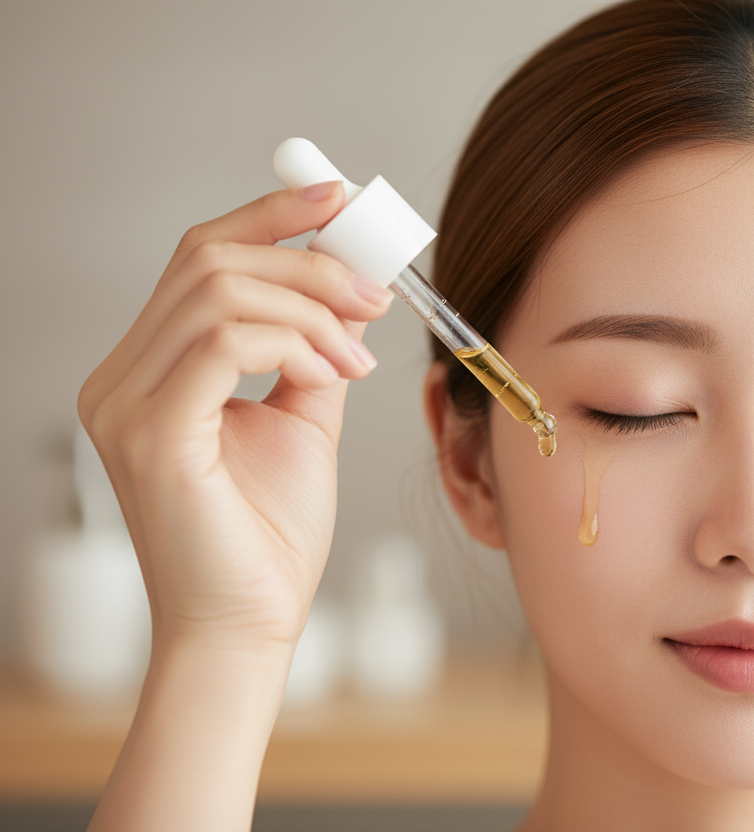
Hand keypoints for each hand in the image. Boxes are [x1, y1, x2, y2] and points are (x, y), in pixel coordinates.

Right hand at [78, 182, 392, 651]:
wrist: (249, 626)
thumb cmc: (271, 536)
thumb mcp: (304, 419)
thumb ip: (314, 350)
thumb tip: (346, 290)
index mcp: (151, 368)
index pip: (201, 258)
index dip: (271, 215)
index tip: (341, 200)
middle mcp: (122, 376)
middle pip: (210, 260)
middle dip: (308, 260)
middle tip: (378, 290)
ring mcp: (126, 402)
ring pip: (220, 292)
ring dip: (313, 308)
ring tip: (360, 352)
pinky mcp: (149, 432)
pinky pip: (226, 342)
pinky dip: (295, 342)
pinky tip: (334, 373)